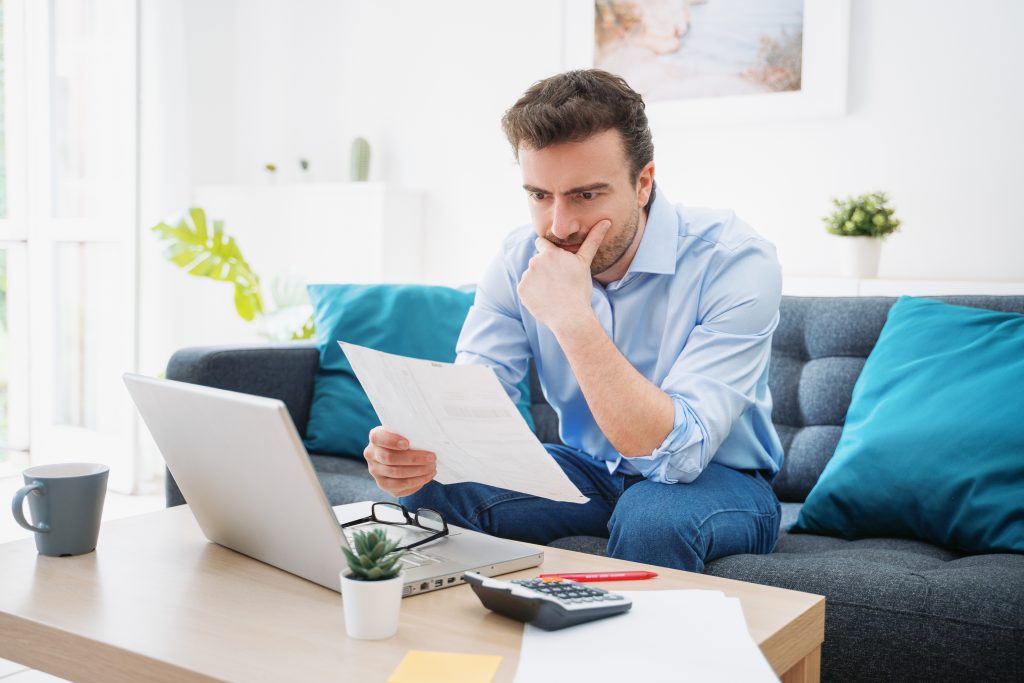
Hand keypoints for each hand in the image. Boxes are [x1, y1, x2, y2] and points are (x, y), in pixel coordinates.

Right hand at [363, 426, 437, 496]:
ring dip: (418, 472)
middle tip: (431, 458)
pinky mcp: (384, 485)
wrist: (399, 453)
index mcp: (375, 437)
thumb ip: (409, 432)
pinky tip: (427, 476)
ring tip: (432, 467)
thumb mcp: (404, 431)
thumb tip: (427, 437)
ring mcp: (376, 471)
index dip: (392, 441)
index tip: (407, 443)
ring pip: (397, 474)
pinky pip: (400, 487)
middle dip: (414, 459)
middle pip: (390, 458)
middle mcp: (371, 455)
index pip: (378, 438)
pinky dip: (416, 482)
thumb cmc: (405, 439)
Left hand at [517, 219, 611, 334]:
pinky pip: (526, 288)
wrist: (570, 316)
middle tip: (558, 283)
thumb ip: (592, 240)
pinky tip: (545, 299)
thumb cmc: (580, 289)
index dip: (547, 252)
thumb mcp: (585, 263)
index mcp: (550, 253)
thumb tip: (606, 221)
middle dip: (545, 269)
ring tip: (553, 292)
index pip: (541, 243)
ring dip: (538, 281)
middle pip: (537, 261)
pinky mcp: (521, 290)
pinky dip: (532, 293)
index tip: (554, 263)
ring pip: (531, 275)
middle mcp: (535, 261)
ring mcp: (526, 276)